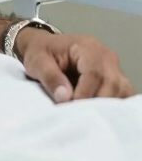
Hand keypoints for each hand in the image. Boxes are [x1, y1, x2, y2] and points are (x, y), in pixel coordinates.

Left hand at [16, 29, 135, 102]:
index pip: (94, 73)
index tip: (72, 107)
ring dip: (108, 106)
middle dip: (97, 103)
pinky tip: (98, 112)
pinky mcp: (116, 79)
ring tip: (89, 113)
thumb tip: (65, 98)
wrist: (44, 47)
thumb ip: (50, 78)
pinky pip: (124, 95)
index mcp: (86, 47)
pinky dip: (114, 106)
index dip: (85, 94)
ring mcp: (114, 67)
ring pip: (123, 91)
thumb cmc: (41, 52)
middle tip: (80, 114)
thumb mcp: (37, 61)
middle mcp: (106, 56)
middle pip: (113, 84)